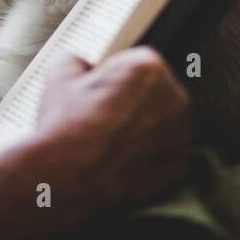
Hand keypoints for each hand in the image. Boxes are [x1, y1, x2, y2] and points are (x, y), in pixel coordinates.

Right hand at [35, 48, 192, 211]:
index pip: (137, 62)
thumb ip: (77, 60)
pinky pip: (165, 152)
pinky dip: (148, 155)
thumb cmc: (66, 130)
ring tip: (110, 138)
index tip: (104, 87)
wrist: (65, 178)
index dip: (116, 75)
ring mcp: (179, 134)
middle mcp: (173, 98)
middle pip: (156, 91)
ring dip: (144, 127)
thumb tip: (78, 64)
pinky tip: (121, 157)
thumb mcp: (59, 75)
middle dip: (134, 100)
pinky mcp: (178, 166)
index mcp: (148, 68)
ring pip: (163, 122)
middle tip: (105, 113)